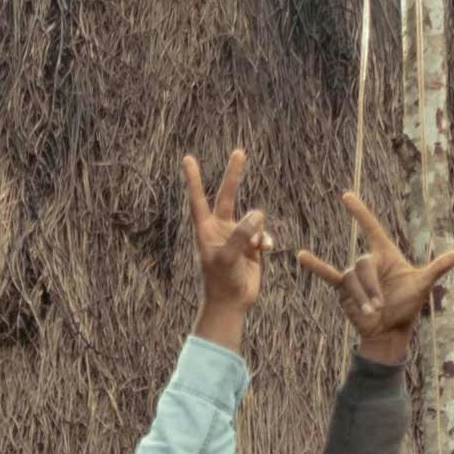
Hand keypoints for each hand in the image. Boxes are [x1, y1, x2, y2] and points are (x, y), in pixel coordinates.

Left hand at [185, 147, 271, 342]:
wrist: (232, 302)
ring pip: (253, 218)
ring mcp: (237, 235)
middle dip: (234, 175)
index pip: (198, 199)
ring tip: (255, 247)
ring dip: (258, 230)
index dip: (193, 179)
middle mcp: (220, 228)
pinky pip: (263, 233)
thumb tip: (257, 213)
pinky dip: (266, 240)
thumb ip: (241, 235)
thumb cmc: (221, 281)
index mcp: (206, 229)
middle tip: (239, 151)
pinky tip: (265, 250)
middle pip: (227, 195)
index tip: (187, 158)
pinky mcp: (251, 245)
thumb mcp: (227, 258)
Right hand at [288, 186, 453, 365]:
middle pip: (363, 265)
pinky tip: (300, 255)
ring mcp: (354, 275)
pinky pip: (327, 275)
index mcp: (386, 254)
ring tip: (372, 313)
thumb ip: (440, 266)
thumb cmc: (408, 306)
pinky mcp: (343, 289)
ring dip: (362, 298)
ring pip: (351, 280)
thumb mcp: (423, 284)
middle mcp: (368, 261)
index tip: (346, 196)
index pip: (371, 228)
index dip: (360, 212)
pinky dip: (315, 266)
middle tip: (380, 307)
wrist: (389, 331)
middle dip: (371, 288)